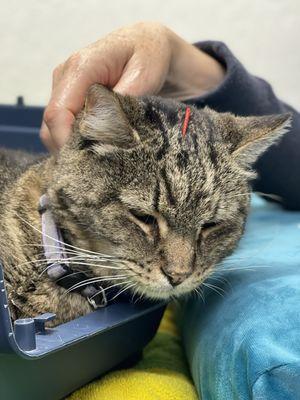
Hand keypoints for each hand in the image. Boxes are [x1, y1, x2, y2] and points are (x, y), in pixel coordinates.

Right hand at [41, 22, 224, 150]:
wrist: (147, 45)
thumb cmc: (149, 55)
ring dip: (74, 148)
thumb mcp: (146, 73)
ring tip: (100, 161)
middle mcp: (65, 78)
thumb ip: (125, 99)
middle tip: (98, 168)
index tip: (86, 164)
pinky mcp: (70, 100)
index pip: (58, 113)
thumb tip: (109, 126)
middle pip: (52, 126)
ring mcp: (65, 89)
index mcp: (80, 68)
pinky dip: (77, 142)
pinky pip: (64, 128)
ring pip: (55, 130)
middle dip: (71, 150)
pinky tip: (97, 150)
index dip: (67, 142)